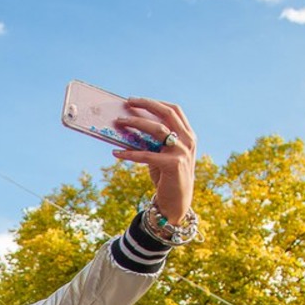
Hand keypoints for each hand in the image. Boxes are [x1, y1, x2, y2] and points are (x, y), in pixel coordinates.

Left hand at [111, 97, 195, 223]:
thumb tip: (129, 127)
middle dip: (146, 105)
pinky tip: (116, 153)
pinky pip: (147, 155)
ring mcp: (182, 152)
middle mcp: (188, 141)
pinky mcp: (173, 165)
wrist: (177, 203)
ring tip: (119, 122)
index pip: (174, 110)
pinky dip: (129, 153)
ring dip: (135, 123)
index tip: (136, 100)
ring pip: (157, 130)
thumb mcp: (162, 155)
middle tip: (127, 103)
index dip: (155, 102)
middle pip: (166, 114)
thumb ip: (153, 142)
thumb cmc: (167, 177)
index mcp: (188, 135)